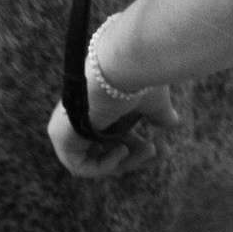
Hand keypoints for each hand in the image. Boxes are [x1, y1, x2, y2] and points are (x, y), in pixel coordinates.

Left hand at [46, 87, 176, 177]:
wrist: (123, 65)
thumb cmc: (138, 78)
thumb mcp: (152, 101)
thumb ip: (158, 113)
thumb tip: (172, 122)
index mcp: (99, 106)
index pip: (112, 135)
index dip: (135, 147)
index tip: (159, 150)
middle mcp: (81, 115)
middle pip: (105, 150)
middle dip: (134, 156)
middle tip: (156, 152)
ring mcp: (68, 125)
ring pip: (95, 159)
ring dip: (124, 161)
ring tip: (148, 149)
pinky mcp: (60, 136)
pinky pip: (80, 166)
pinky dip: (104, 165)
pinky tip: (122, 151)